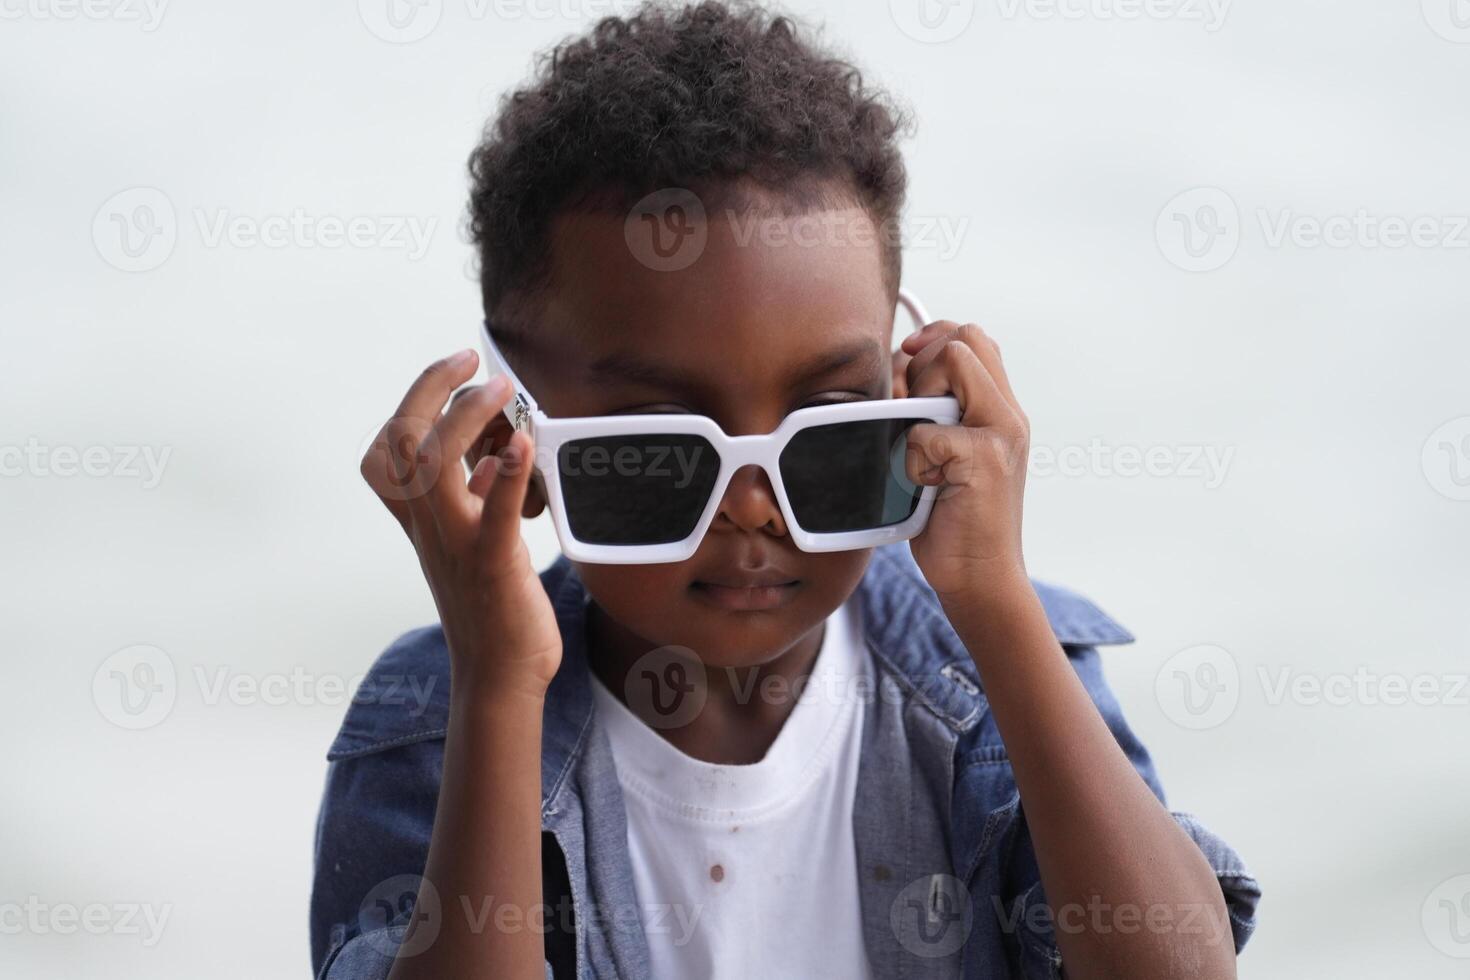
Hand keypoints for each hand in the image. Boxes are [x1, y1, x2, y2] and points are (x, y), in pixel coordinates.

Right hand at [360, 349, 561, 699]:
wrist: (500, 677)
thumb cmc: (494, 610)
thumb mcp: (475, 542)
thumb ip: (472, 501)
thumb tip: (485, 459)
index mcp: (423, 522)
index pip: (385, 452)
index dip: (410, 402)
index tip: (453, 370)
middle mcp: (429, 527)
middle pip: (399, 444)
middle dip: (430, 388)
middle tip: (470, 358)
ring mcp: (457, 545)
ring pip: (431, 468)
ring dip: (464, 418)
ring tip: (501, 390)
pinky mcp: (493, 565)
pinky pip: (492, 515)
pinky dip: (504, 476)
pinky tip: (525, 444)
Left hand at [898, 322, 1031, 604]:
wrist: (982, 580)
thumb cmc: (952, 522)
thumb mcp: (945, 458)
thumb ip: (932, 416)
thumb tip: (893, 373)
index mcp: (1001, 412)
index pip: (973, 337)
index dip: (935, 337)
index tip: (908, 360)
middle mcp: (1008, 416)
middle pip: (964, 339)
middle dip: (924, 364)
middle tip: (913, 414)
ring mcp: (1001, 434)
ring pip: (952, 363)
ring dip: (920, 400)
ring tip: (923, 449)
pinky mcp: (984, 459)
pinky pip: (926, 430)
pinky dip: (912, 458)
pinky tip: (925, 485)